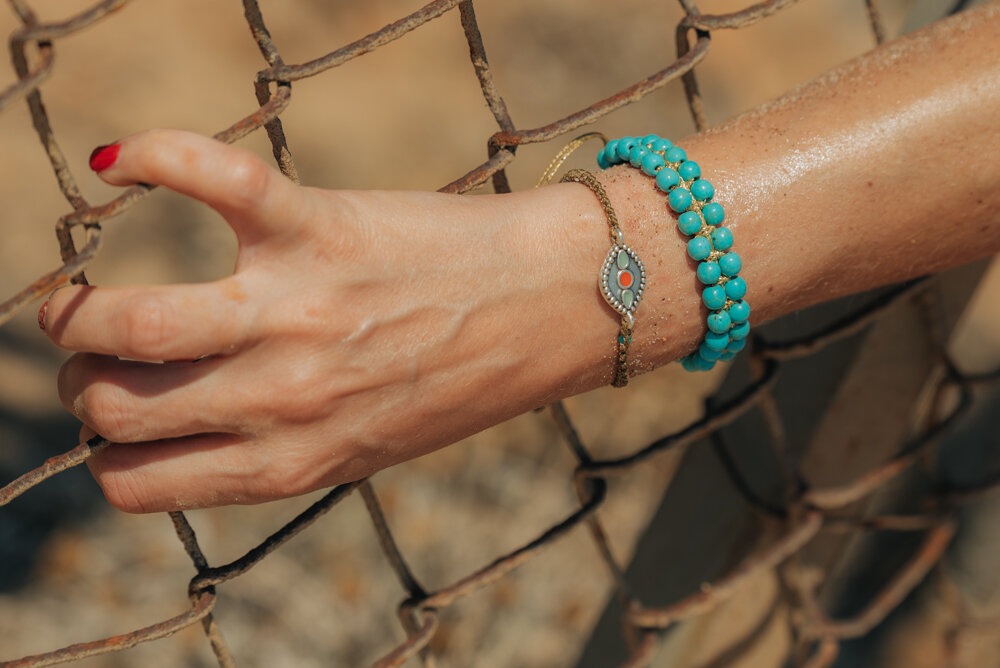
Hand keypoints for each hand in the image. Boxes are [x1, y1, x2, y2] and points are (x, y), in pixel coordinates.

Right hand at [43, 129, 614, 511]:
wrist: (551, 306)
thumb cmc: (460, 377)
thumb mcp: (365, 444)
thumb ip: (277, 449)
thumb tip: (184, 436)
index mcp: (292, 462)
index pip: (134, 483)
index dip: (107, 452)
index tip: (119, 415)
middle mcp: (284, 397)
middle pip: (115, 404)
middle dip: (81, 384)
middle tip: (97, 353)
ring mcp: (297, 312)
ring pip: (130, 320)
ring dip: (76, 312)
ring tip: (82, 296)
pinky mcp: (321, 229)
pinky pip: (215, 181)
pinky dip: (156, 160)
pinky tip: (125, 167)